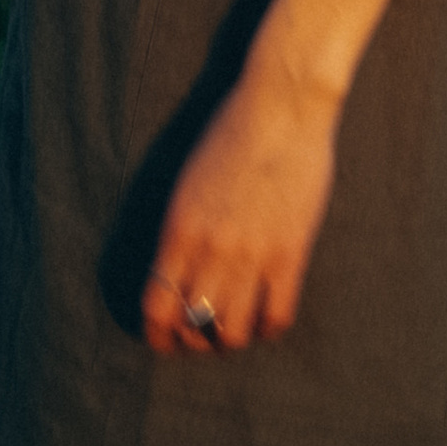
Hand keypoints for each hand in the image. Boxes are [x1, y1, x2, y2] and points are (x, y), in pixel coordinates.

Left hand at [141, 54, 338, 355]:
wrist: (283, 104)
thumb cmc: (233, 133)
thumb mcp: (190, 183)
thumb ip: (182, 232)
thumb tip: (179, 277)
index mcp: (179, 229)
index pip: (157, 307)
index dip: (158, 335)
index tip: (165, 339)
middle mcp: (211, 249)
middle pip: (192, 328)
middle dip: (193, 341)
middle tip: (202, 334)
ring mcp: (252, 254)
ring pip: (232, 333)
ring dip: (230, 338)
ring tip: (235, 326)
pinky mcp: (290, 253)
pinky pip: (276, 317)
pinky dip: (267, 327)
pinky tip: (265, 314)